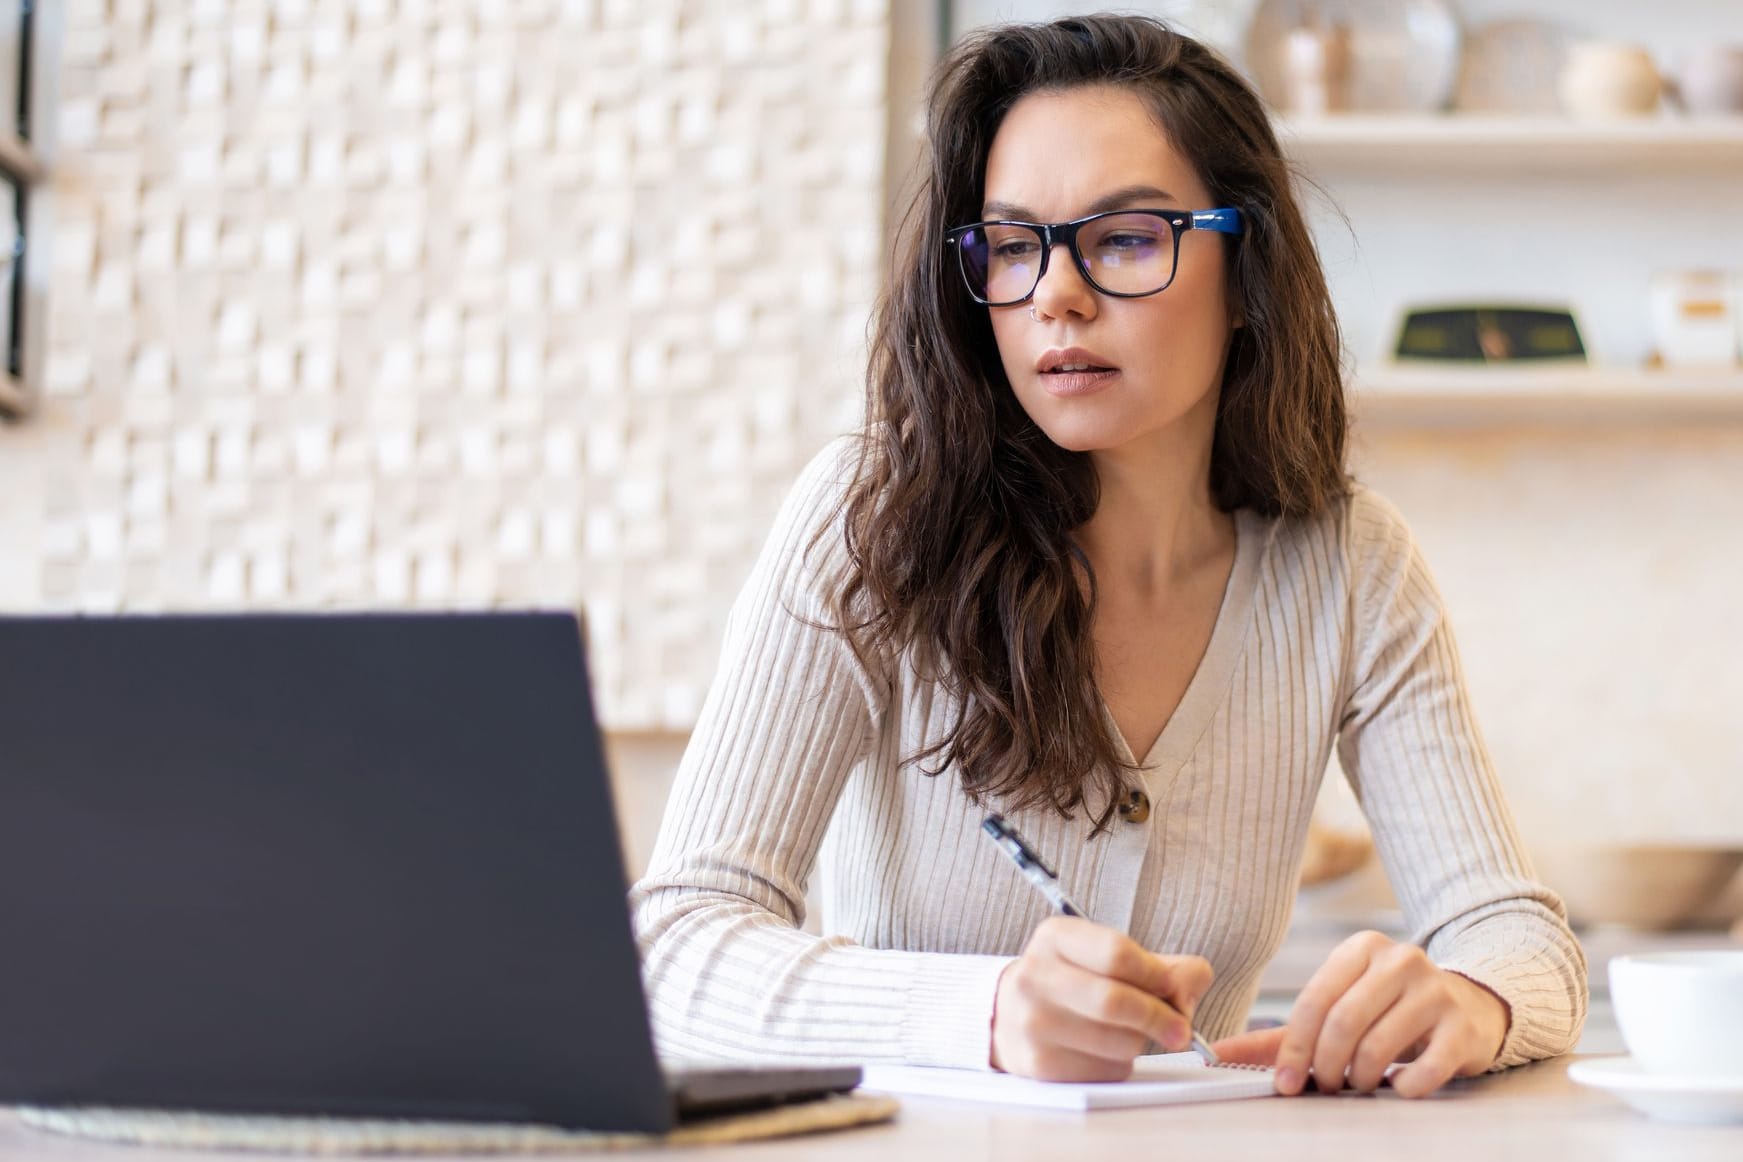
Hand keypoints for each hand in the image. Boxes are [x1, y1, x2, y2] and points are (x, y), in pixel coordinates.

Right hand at [990, 916, 1212, 1081]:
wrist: (1011, 1016)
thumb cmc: (1075, 983)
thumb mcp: (1108, 957)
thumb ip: (1164, 967)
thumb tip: (1190, 990)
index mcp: (1056, 938)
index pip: (1117, 953)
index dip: (1155, 974)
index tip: (1173, 987)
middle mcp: (1036, 976)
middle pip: (1116, 1001)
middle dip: (1160, 1018)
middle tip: (1181, 1030)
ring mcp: (1034, 1022)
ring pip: (1117, 1041)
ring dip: (1139, 1042)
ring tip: (1130, 1033)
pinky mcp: (1041, 1064)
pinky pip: (1105, 1070)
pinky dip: (1119, 1064)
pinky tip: (1104, 1050)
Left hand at [1261, 930, 1509, 1098]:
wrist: (1470, 1007)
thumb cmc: (1389, 1012)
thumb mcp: (1338, 1010)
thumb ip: (1279, 1036)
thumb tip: (1216, 1054)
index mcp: (1360, 948)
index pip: (1313, 1001)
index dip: (1293, 1049)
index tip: (1285, 1083)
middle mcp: (1399, 959)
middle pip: (1343, 1023)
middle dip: (1326, 1066)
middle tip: (1326, 1087)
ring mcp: (1435, 990)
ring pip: (1379, 1045)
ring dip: (1360, 1078)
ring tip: (1359, 1084)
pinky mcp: (1463, 1025)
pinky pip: (1426, 1067)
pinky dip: (1404, 1087)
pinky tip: (1399, 1086)